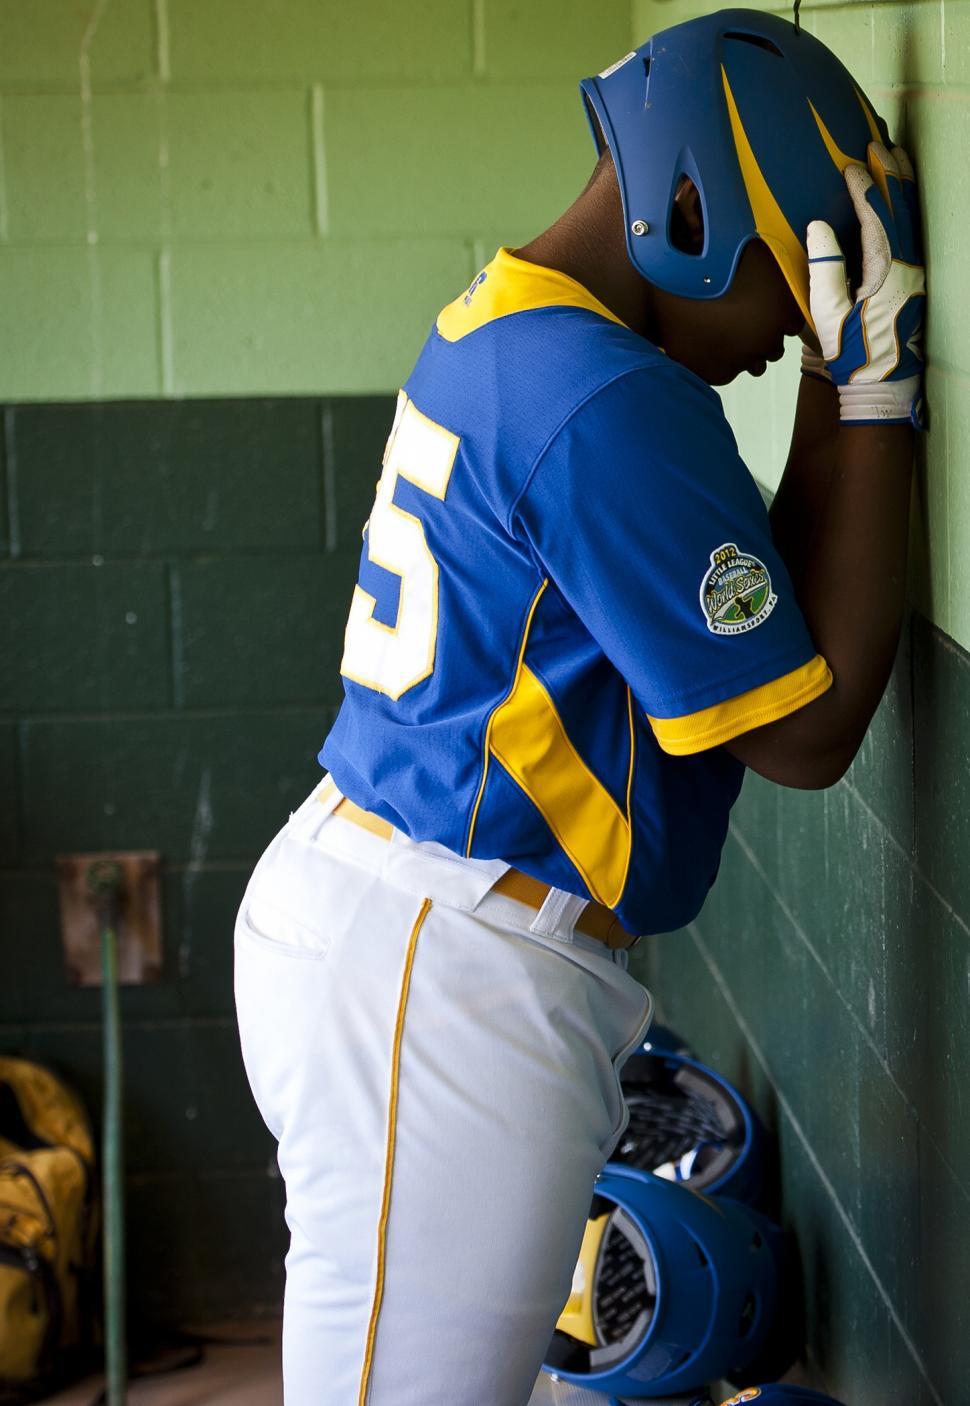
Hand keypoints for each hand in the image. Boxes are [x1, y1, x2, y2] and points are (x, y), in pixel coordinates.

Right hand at [805, 141, 925, 427]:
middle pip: (902, 210)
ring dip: (903, 185)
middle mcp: (908, 268)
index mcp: (886, 274)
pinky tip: (900, 194)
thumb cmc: (852, 355)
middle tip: (879, 145)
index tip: (852, 167)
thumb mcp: (828, 316)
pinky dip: (906, 207)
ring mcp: (916, 273)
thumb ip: (824, 269)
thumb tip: (818, 227)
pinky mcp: (916, 280)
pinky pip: (912, 232)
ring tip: (896, 156)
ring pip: (912, 218)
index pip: (876, 219)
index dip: (865, 190)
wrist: (883, 386)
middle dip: (890, 175)